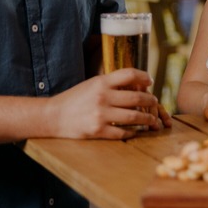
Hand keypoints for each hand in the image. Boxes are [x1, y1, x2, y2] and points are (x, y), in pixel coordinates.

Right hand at [47, 68, 165, 139]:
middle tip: (155, 103)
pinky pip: (122, 132)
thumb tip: (136, 85)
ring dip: (147, 118)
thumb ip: (111, 84)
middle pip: (137, 98)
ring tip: (152, 119)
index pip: (129, 74)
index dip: (144, 76)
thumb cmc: (74, 99)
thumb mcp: (92, 84)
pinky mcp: (98, 130)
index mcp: (101, 82)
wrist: (53, 116)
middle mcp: (102, 97)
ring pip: (134, 117)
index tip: (150, 81)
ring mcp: (100, 114)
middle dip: (151, 101)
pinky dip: (133, 132)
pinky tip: (136, 131)